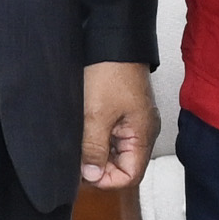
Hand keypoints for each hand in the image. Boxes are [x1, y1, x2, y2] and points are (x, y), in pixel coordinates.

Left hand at [81, 62, 157, 188]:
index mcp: (143, 135)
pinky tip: (81, 131)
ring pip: (113, 151)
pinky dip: (95, 138)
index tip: (84, 172)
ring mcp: (132, 121)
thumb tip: (91, 176)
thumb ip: (94, 148)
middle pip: (122, 165)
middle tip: (76, 159)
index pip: (130, 176)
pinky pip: (110, 136)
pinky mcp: (121, 111)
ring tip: (77, 143)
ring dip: (95, 152)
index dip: (107, 179)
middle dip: (98, 166)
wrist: (112, 39)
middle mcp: (141, 131)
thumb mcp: (96, 114)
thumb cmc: (110, 71)